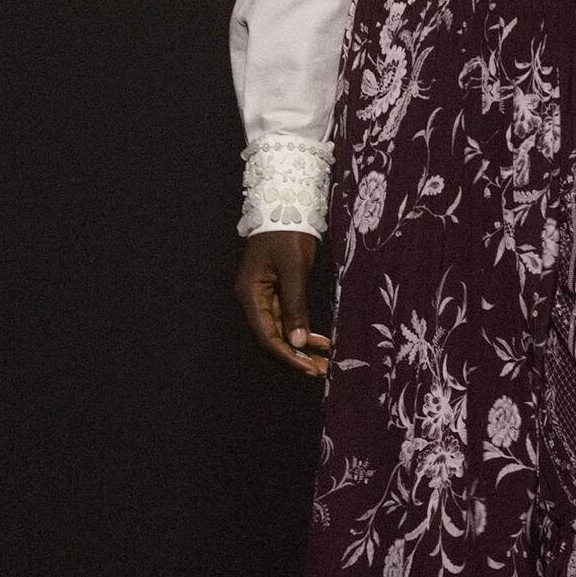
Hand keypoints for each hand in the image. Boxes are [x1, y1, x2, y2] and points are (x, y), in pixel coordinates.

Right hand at [235, 229, 330, 376]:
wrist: (285, 206)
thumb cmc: (287, 233)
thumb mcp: (294, 268)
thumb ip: (295, 305)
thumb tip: (297, 341)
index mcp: (250, 294)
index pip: (267, 336)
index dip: (288, 356)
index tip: (309, 368)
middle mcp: (252, 299)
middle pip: (272, 338)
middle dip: (296, 356)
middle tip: (322, 370)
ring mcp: (263, 296)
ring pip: (280, 331)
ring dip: (301, 347)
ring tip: (325, 360)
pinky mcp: (275, 292)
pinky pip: (286, 318)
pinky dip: (302, 331)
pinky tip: (319, 341)